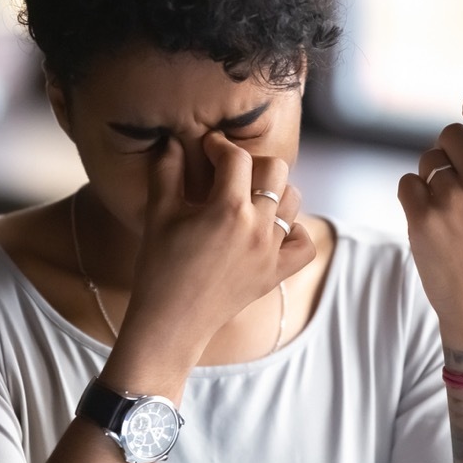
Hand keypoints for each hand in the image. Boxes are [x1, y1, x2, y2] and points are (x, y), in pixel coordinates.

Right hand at [122, 133, 315, 365]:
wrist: (170, 322)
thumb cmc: (159, 267)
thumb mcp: (158, 214)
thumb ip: (166, 171)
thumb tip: (172, 140)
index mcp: (228, 209)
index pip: (236, 158)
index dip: (219, 145)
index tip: (207, 147)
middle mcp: (257, 227)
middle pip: (276, 170)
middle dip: (252, 162)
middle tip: (229, 172)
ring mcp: (271, 252)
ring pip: (293, 200)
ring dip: (273, 191)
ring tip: (247, 197)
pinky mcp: (276, 273)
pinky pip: (304, 243)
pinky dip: (294, 231)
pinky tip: (271, 229)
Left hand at [396, 94, 462, 348]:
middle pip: (450, 134)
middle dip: (450, 151)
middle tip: (460, 179)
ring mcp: (451, 201)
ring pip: (428, 160)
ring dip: (433, 177)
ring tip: (450, 207)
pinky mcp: (421, 217)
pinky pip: (407, 182)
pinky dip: (414, 195)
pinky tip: (432, 216)